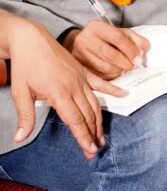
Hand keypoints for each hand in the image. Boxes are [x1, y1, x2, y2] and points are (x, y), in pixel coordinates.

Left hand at [2, 13, 124, 157]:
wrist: (31, 40)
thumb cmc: (25, 65)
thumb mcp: (20, 92)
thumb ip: (25, 116)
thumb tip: (20, 137)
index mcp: (59, 92)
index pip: (75, 120)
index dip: (83, 136)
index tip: (90, 150)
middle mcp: (74, 86)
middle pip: (88, 115)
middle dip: (93, 135)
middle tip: (95, 151)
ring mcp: (81, 77)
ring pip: (95, 103)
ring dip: (100, 121)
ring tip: (102, 137)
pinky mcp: (83, 71)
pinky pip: (100, 83)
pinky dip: (112, 90)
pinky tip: (124, 94)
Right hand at [63, 20, 148, 79]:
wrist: (83, 43)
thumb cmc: (104, 38)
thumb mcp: (120, 32)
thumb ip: (135, 39)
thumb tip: (143, 49)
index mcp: (96, 26)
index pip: (117, 38)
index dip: (130, 50)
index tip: (138, 57)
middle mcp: (84, 38)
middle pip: (110, 54)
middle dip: (125, 62)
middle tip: (133, 65)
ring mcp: (79, 53)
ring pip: (104, 67)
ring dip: (119, 71)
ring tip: (124, 68)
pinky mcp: (78, 67)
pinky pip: (98, 76)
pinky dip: (111, 77)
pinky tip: (116, 73)